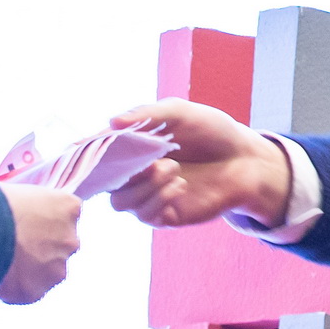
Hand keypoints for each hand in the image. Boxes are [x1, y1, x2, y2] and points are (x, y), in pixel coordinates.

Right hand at [0, 182, 82, 303]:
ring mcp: (56, 268)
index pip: (66, 214)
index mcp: (68, 207)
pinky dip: (16, 288)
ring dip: (32, 270)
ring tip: (3, 263)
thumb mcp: (15, 190)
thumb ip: (27, 201)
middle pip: (61, 244)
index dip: (45, 220)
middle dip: (43, 246)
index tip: (27, 223)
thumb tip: (3, 199)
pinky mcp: (37, 292)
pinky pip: (29, 291)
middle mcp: (71, 239)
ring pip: (48, 271)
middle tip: (14, 246)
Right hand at [105, 99, 289, 229]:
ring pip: (122, 204)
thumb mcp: (180, 113)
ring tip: (173, 168)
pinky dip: (159, 199)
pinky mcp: (167, 214)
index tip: (84, 149)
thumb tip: (111, 121)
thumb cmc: (212, 131)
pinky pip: (146, 216)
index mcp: (134, 148)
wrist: (246, 158)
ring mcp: (150, 196)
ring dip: (144, 186)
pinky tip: (181, 185)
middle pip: (104, 185)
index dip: (87, 154)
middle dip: (120, 174)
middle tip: (150, 161)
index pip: (99, 155)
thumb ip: (147, 115)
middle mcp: (137, 174)